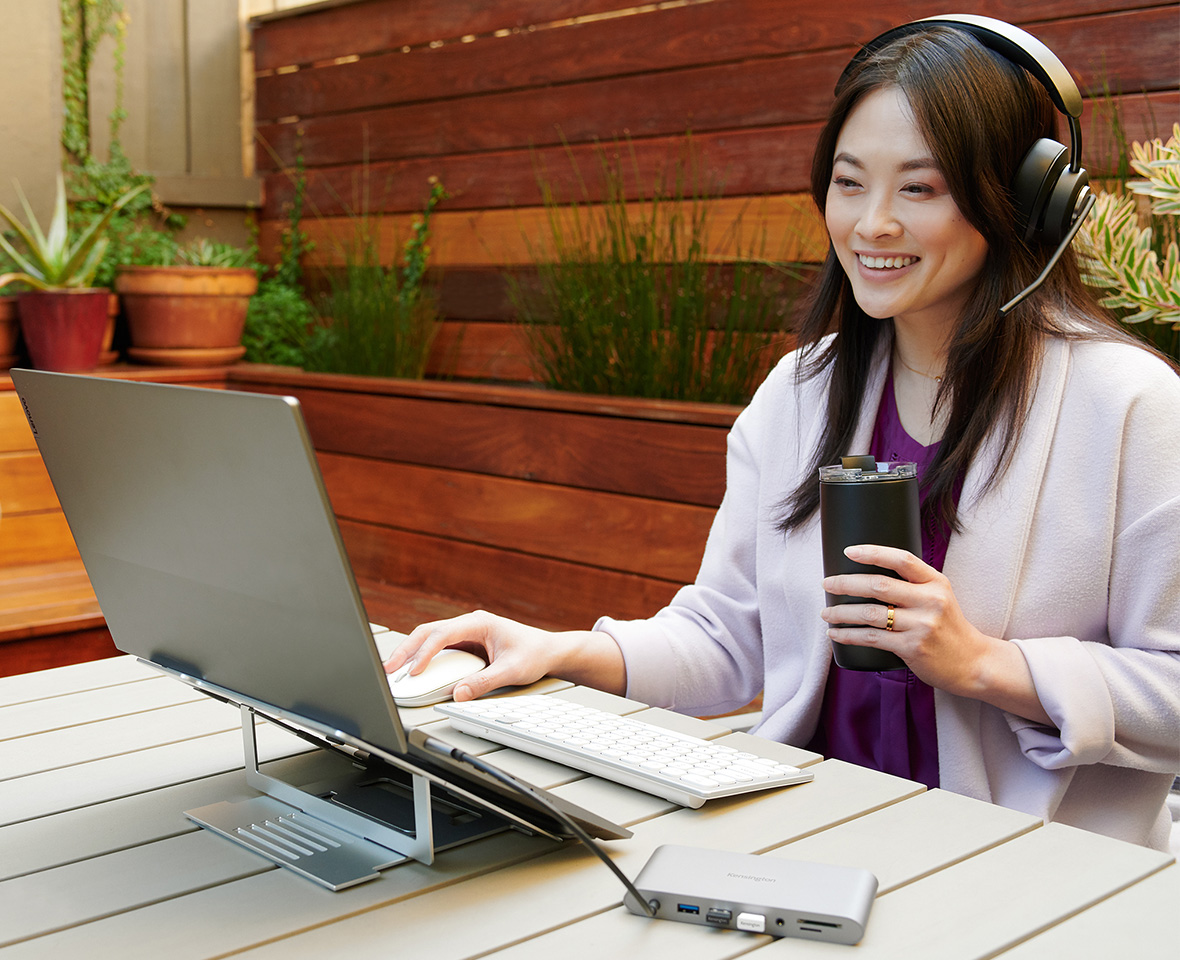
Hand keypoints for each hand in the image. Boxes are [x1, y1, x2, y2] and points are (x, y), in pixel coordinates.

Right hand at [383, 610, 625, 701]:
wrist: (549, 651)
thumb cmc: (534, 654)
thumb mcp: (511, 671)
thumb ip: (484, 682)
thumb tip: (458, 694)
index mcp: (479, 623)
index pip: (443, 634)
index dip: (425, 653)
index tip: (414, 671)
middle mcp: (469, 624)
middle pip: (428, 632)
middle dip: (406, 650)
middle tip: (388, 669)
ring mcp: (466, 633)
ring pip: (429, 638)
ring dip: (410, 653)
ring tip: (392, 671)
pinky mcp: (465, 645)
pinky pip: (438, 649)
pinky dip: (422, 658)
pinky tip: (411, 672)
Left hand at [821, 545, 1049, 722]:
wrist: (973, 663)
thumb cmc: (947, 626)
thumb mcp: (939, 597)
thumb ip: (913, 584)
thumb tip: (869, 571)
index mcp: (935, 582)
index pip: (902, 559)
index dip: (873, 552)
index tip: (848, 551)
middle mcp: (930, 600)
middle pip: (878, 585)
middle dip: (846, 583)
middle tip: (827, 584)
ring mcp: (922, 625)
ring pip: (870, 613)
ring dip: (841, 612)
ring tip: (826, 613)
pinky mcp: (913, 648)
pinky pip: (872, 638)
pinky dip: (848, 635)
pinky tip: (835, 633)